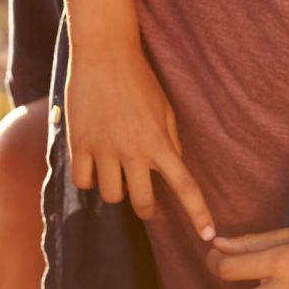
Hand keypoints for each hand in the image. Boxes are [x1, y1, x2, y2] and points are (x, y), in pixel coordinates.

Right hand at [64, 40, 214, 239]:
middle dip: (146, 208)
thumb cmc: (139, 78)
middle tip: (145, 201)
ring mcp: (104, 149)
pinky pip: (83, 181)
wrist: (105, 52)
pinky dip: (88, 179)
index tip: (208, 235)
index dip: (198, 214)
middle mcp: (133, 151)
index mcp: (160, 142)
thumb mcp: (165, 108)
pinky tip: (92, 165)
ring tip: (115, 172)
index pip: (185, 186)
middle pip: (142, 203)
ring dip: (115, 189)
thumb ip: (170, 141)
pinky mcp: (79, 143)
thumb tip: (173, 167)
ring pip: (111, 196)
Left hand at [206, 226, 288, 288]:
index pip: (226, 270)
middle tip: (238, 267)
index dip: (213, 261)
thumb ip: (253, 242)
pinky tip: (279, 281)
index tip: (215, 253)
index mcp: (278, 264)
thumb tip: (219, 243)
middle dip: (230, 278)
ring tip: (263, 275)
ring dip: (252, 287)